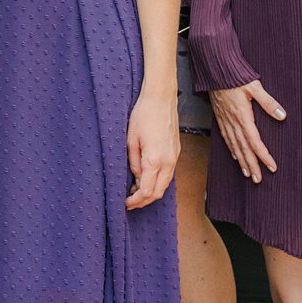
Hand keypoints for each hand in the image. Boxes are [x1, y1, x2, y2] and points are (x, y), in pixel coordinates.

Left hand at [124, 89, 179, 210]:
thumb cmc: (143, 114)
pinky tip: (146, 177)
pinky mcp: (176, 152)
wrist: (161, 98)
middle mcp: (168, 162)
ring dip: (151, 191)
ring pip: (165, 185)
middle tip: (130, 202)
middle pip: (158, 192)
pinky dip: (158, 181)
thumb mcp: (131, 139)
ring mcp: (174, 157)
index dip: (136, 200)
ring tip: (135, 191)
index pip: (146, 190)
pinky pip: (168, 174)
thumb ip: (133, 161)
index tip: (125, 203)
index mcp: (155, 160)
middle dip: (144, 201)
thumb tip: (135, 176)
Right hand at [211, 79, 283, 183]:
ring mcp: (225, 120)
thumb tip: (282, 115)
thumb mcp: (254, 86)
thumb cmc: (234, 75)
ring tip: (247, 173)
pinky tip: (234, 155)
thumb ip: (268, 102)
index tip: (272, 167)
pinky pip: (225, 137)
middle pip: (243, 148)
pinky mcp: (220, 116)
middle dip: (251, 165)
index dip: (263, 156)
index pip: (254, 141)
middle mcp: (232, 121)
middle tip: (258, 180)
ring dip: (241, 161)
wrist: (214, 68)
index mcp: (242, 115)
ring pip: (234, 145)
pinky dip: (231, 148)